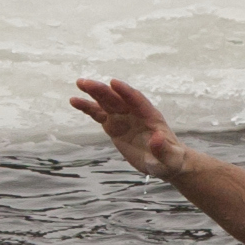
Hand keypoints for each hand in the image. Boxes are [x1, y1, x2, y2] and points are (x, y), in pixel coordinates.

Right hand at [70, 75, 189, 180]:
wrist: (165, 161)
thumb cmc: (170, 159)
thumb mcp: (169, 158)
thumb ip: (163, 149)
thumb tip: (157, 138)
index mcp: (150, 117)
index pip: (137, 101)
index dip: (125, 92)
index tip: (113, 83)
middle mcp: (135, 113)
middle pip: (117, 99)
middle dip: (103, 90)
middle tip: (86, 83)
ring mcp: (124, 118)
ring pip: (107, 103)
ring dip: (93, 94)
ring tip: (79, 84)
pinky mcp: (114, 125)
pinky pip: (99, 114)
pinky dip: (88, 108)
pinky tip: (74, 101)